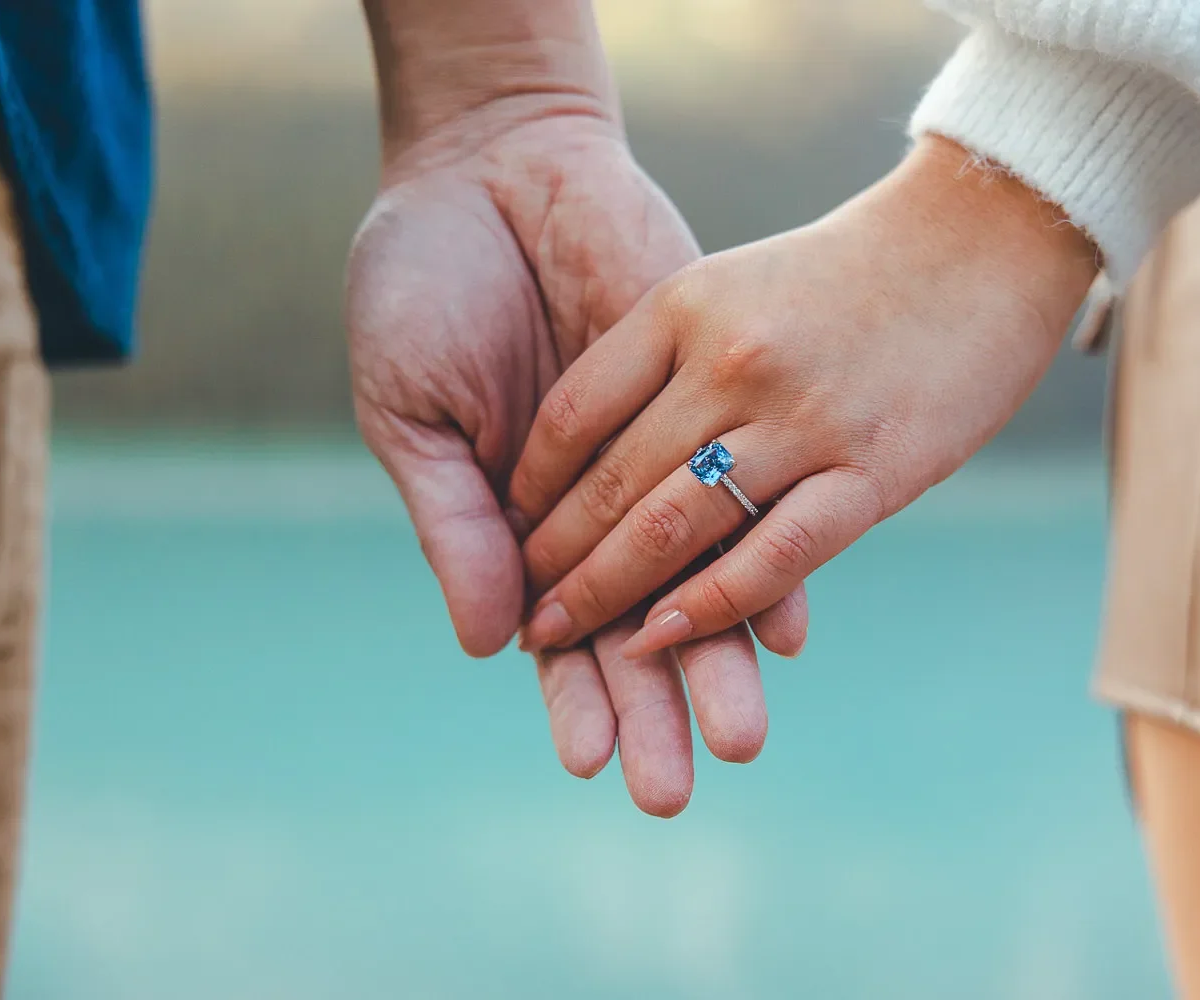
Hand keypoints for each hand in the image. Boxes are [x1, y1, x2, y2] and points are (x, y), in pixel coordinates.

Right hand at [346, 101, 806, 816]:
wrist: (498, 163)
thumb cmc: (426, 285)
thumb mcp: (415, 407)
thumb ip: (455, 523)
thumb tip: (486, 644)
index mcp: (517, 517)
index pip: (553, 631)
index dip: (569, 694)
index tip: (585, 760)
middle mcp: (602, 503)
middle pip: (636, 626)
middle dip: (654, 708)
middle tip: (679, 786)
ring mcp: (663, 453)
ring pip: (698, 575)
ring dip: (717, 658)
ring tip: (742, 733)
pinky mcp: (714, 395)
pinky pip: (748, 485)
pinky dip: (765, 551)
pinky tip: (785, 622)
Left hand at [510, 136, 1096, 656]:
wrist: (983, 237)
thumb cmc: (849, 271)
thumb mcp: (734, 283)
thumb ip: (668, 356)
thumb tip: (600, 448)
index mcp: (684, 306)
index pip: (574, 413)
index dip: (532, 485)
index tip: (509, 531)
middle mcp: (731, 362)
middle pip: (613, 482)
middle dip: (554, 561)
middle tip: (523, 613)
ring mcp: (802, 418)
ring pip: (677, 527)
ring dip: (607, 595)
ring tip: (561, 637)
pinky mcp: (872, 472)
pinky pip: (774, 557)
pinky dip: (710, 607)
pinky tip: (660, 639)